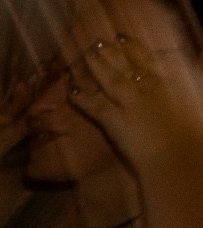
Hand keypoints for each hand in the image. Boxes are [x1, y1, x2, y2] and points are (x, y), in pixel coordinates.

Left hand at [71, 6, 202, 171]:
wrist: (178, 156)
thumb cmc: (190, 132)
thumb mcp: (194, 98)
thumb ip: (195, 75)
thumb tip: (199, 56)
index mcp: (168, 83)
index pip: (148, 59)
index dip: (134, 48)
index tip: (122, 39)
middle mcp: (148, 87)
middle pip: (126, 65)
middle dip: (111, 53)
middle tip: (97, 44)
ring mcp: (130, 103)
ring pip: (109, 79)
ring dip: (95, 66)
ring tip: (84, 56)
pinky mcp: (115, 121)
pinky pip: (94, 106)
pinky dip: (82, 98)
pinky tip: (71, 91)